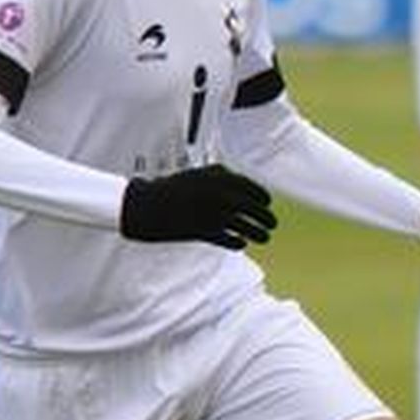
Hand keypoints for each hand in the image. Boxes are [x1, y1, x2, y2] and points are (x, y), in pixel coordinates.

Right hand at [119, 164, 275, 248]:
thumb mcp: (201, 176)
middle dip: (268, 219)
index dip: (264, 199)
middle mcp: (222, 195)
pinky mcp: (207, 232)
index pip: (255, 190)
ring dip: (260, 234)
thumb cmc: (175, 190)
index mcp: (222, 178)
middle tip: (272, 225)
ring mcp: (215, 214)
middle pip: (256, 210)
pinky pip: (233, 241)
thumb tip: (249, 190)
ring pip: (249, 228)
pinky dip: (239, 243)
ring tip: (264, 237)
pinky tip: (241, 243)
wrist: (147, 205)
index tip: (267, 205)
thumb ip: (224, 179)